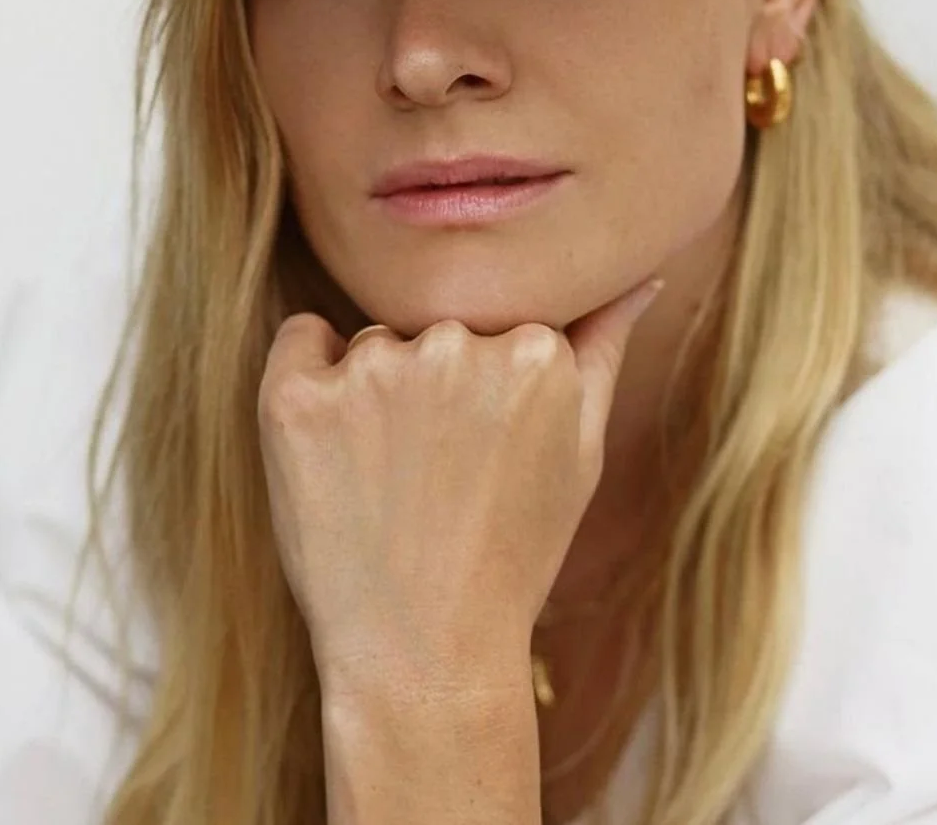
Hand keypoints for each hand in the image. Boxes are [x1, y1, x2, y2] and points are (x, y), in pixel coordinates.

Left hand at [256, 277, 663, 699]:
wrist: (424, 655)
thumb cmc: (512, 556)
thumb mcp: (582, 454)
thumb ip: (604, 350)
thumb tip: (640, 280)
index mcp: (535, 349)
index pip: (498, 321)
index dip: (485, 388)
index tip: (481, 449)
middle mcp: (456, 343)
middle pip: (435, 327)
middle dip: (434, 381)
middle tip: (435, 474)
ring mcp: (371, 369)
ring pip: (373, 342)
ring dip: (375, 389)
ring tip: (389, 482)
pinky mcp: (295, 397)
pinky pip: (300, 340)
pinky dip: (310, 380)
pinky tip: (331, 449)